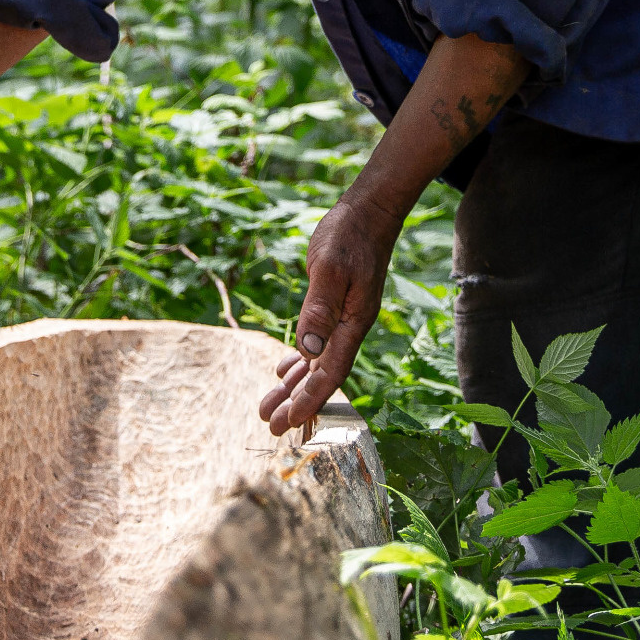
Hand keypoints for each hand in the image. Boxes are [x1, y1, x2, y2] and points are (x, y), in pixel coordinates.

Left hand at [257, 192, 399, 435]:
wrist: (369, 212)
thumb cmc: (349, 235)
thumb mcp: (330, 268)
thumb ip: (319, 309)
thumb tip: (307, 351)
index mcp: (352, 323)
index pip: (330, 372)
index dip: (310, 400)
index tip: (289, 423)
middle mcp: (349, 327)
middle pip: (321, 375)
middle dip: (296, 402)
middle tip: (271, 427)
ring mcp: (343, 318)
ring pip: (316, 362)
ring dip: (294, 386)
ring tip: (270, 407)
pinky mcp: (333, 306)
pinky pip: (316, 344)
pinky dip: (300, 360)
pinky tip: (284, 369)